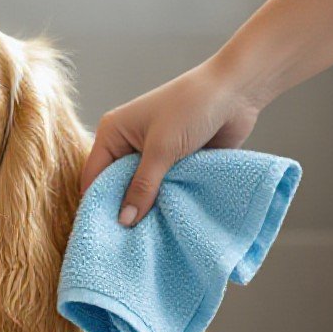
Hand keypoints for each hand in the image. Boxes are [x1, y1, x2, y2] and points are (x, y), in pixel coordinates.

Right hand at [79, 58, 263, 225]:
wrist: (238, 90)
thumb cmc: (191, 106)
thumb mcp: (162, 149)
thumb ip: (142, 187)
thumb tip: (124, 221)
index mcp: (113, 133)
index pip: (94, 176)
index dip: (97, 203)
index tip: (102, 234)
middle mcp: (128, 145)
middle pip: (116, 186)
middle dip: (123, 209)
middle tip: (125, 241)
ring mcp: (152, 155)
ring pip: (142, 190)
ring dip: (148, 207)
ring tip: (146, 237)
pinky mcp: (175, 163)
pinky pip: (164, 189)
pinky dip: (166, 202)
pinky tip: (167, 223)